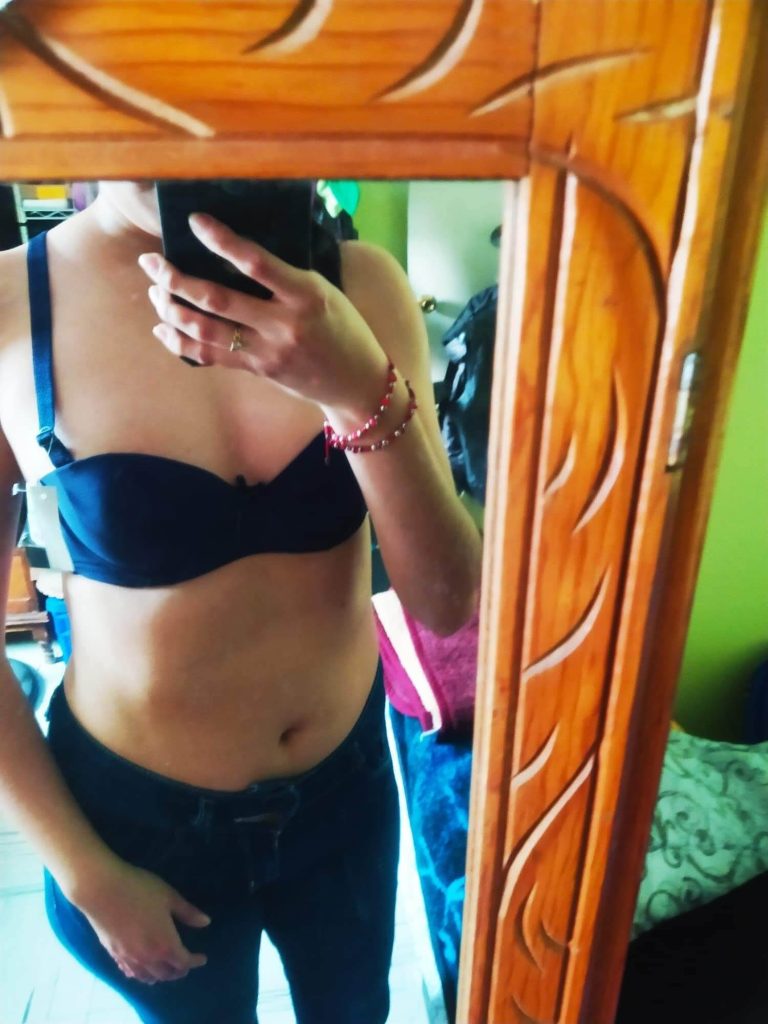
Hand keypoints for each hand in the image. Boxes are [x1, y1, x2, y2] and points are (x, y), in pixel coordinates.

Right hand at [71, 857, 210, 984]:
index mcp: (165, 945)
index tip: (202, 958)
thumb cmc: (140, 889)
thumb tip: (206, 922)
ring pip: (148, 977)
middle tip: (185, 964)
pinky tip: (142, 968)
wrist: (102, 890)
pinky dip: (141, 974)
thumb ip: (187, 913)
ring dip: (160, 975)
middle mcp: (147, 958)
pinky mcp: (114, 954)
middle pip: (166, 974)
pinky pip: (130, 972)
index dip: (195, 961)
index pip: (184, 962)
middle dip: (178, 971)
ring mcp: (129, 958)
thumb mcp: (169, 897)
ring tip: (166, 968)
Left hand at [138, 214, 387, 414]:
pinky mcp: (258, 370)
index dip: (220, 240)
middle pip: (216, 299)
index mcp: (305, 294)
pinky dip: (180, 342)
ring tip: (154, 291)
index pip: (255, 262)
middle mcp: (284, 323)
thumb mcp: (325, 291)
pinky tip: (162, 327)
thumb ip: (286, 274)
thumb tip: (238, 248)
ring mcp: (268, 351)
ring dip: (173, 309)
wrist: (356, 382)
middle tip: (151, 261)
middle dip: (175, 278)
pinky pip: (210, 357)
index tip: (194, 221)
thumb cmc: (343, 327)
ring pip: (206, 330)